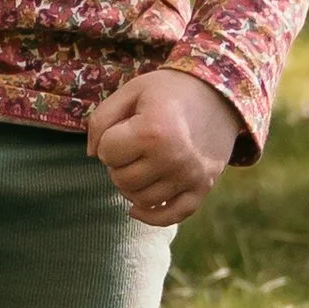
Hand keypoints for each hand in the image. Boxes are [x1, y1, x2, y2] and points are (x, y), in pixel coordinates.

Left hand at [85, 67, 240, 225]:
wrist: (218, 94)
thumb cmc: (168, 91)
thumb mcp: (131, 91)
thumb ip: (101, 119)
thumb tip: (90, 155)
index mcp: (152, 131)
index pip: (106, 153)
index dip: (107, 141)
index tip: (121, 129)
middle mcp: (172, 158)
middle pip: (121, 180)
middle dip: (118, 164)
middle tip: (130, 147)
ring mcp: (190, 176)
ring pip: (141, 200)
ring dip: (131, 186)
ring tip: (138, 165)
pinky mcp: (203, 188)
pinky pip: (173, 215)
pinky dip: (152, 216)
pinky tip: (136, 209)